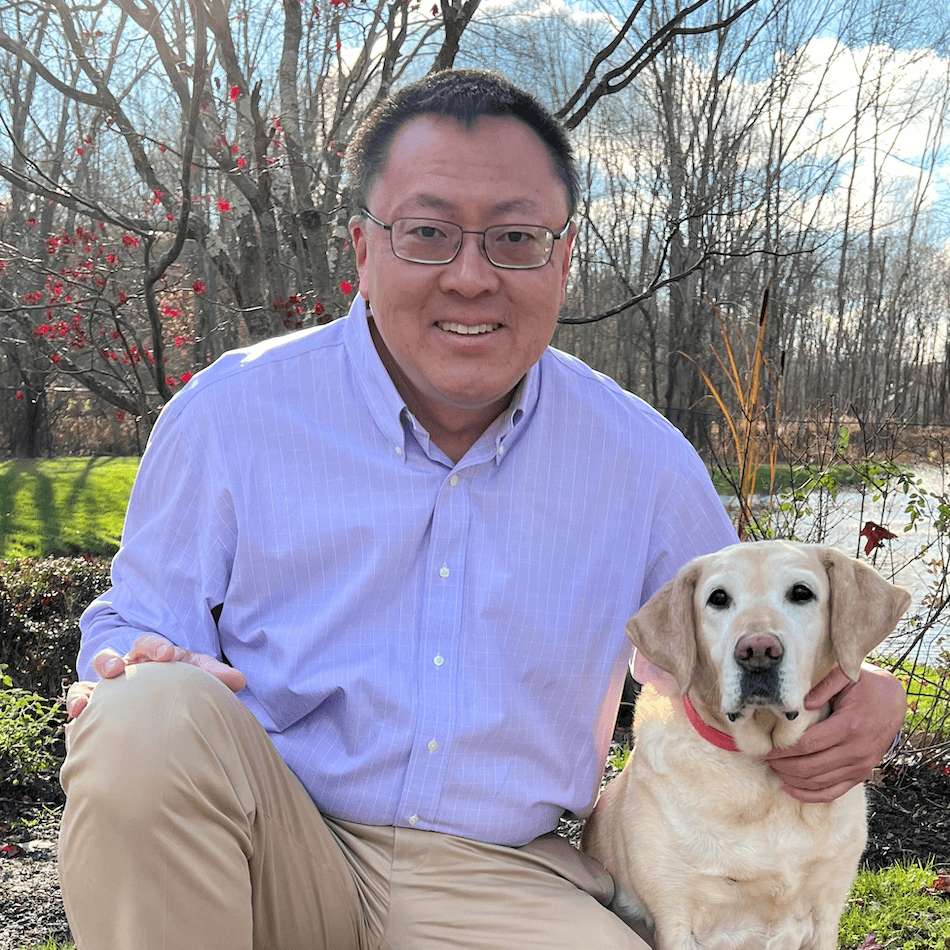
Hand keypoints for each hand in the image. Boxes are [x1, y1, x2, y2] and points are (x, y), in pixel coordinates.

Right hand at [65, 633, 246, 721]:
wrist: (164, 705)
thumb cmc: (180, 683)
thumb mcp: (196, 676)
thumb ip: (215, 676)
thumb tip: (240, 679)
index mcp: (149, 657)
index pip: (149, 644)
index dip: (155, 646)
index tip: (167, 655)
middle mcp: (124, 669)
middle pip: (110, 657)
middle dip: (111, 660)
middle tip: (119, 669)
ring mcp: (106, 689)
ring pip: (88, 682)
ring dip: (84, 689)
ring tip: (87, 702)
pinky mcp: (94, 708)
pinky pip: (80, 707)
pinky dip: (77, 713)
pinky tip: (77, 724)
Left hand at [763, 664, 905, 802]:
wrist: (894, 703)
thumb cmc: (865, 687)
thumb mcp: (846, 676)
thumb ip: (824, 685)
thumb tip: (801, 704)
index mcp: (850, 726)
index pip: (809, 744)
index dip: (784, 749)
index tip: (765, 748)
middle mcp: (856, 750)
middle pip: (810, 767)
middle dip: (783, 765)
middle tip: (764, 759)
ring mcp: (860, 766)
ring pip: (819, 782)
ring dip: (792, 780)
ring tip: (773, 769)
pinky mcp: (861, 775)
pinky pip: (833, 792)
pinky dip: (809, 794)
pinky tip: (789, 788)